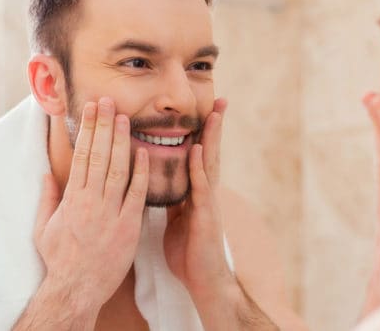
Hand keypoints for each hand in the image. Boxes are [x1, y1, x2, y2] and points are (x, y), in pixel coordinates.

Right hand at [34, 97, 148, 311]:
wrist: (76, 288)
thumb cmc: (60, 259)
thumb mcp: (43, 228)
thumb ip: (48, 199)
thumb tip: (47, 174)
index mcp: (71, 198)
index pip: (81, 155)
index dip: (87, 130)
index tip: (91, 109)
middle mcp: (90, 201)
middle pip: (98, 156)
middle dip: (103, 126)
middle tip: (108, 101)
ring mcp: (110, 213)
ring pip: (117, 170)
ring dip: (121, 142)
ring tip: (124, 118)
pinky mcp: (128, 227)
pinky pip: (136, 195)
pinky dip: (141, 173)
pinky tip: (145, 153)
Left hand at [163, 99, 232, 296]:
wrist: (203, 281)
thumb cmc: (189, 253)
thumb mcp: (176, 221)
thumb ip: (172, 201)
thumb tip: (159, 185)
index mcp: (196, 193)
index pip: (200, 156)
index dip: (201, 132)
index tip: (204, 108)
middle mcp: (205, 192)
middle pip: (210, 152)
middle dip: (214, 126)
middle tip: (220, 99)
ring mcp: (208, 202)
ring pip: (210, 163)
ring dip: (212, 137)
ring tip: (214, 112)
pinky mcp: (206, 215)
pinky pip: (201, 187)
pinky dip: (200, 167)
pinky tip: (199, 149)